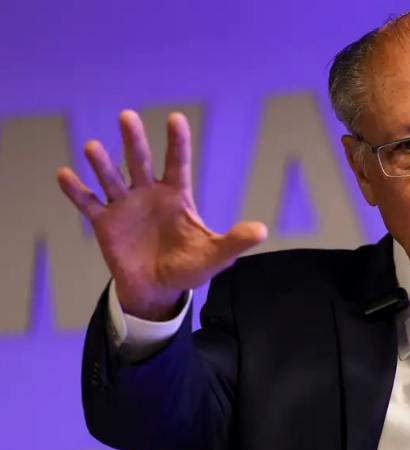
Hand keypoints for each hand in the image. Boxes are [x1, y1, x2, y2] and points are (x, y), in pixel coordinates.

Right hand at [57, 110, 266, 320]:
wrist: (158, 289)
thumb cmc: (188, 267)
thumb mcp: (215, 256)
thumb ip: (234, 241)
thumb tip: (262, 231)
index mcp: (176, 196)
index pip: (177, 163)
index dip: (177, 142)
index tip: (176, 118)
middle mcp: (148, 194)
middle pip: (139, 161)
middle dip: (133, 140)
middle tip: (128, 116)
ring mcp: (125, 206)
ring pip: (111, 178)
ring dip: (101, 163)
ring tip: (93, 147)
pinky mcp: (105, 223)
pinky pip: (88, 204)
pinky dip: (76, 191)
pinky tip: (65, 175)